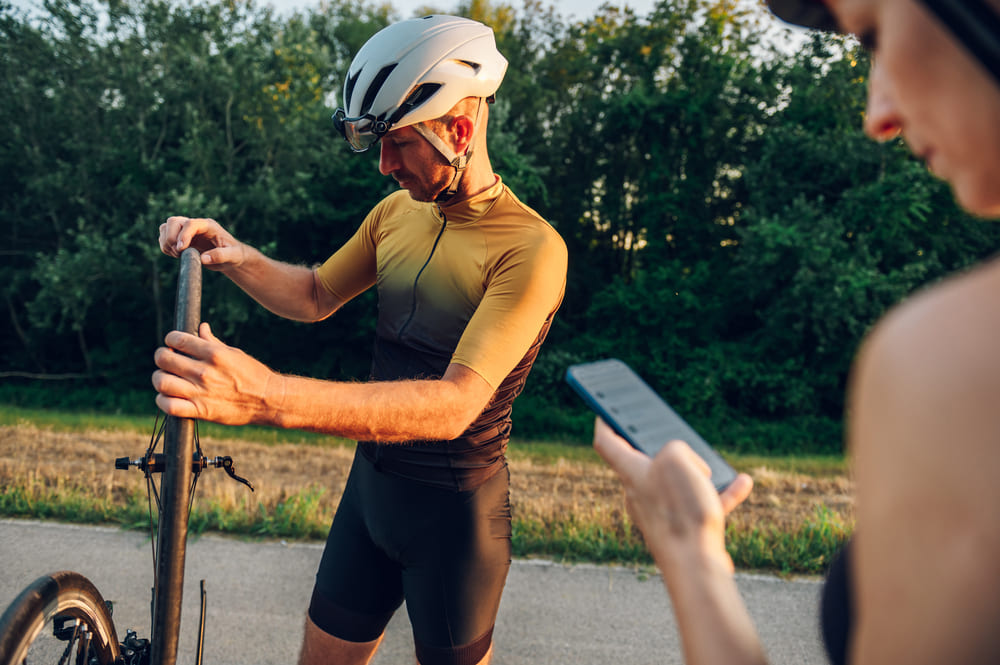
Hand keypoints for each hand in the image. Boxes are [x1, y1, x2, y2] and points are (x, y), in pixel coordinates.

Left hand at [152, 322, 283, 424]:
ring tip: (165, 378)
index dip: (170, 339)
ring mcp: (201, 392)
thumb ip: (213, 342)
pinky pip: (169, 406)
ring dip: (159, 378)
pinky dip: (162, 401)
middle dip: (162, 357)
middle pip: (164, 359)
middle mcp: (205, 372)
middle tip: (167, 360)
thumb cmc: (253, 374)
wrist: (268, 400)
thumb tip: (200, 328)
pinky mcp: (201, 410)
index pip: (177, 339)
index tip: (173, 344)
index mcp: (214, 354)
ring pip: (162, 382)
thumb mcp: (234, 353)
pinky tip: (168, 396)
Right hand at [159, 216, 246, 269]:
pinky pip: (164, 237)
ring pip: (165, 227)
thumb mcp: (233, 256)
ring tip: (179, 255)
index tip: (181, 249)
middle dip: (171, 238)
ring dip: (166, 242)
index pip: (190, 224)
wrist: (230, 257)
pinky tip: (177, 255)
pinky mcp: (180, 238)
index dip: (183, 235)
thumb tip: (203, 258)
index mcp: (208, 226)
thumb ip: (220, 256)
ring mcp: (186, 231)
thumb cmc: (234, 254)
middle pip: (173, 221)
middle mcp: (195, 226)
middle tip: (179, 253)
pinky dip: (165, 247)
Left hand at [593, 418, 752, 572]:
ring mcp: (659, 515)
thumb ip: (675, 449)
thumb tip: (686, 466)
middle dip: (662, 452)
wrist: (695, 566)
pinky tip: (743, 483)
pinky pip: (700, 506)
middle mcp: (639, 495)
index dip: (605, 422)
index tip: (605, 411)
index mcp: (631, 474)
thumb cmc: (680, 510)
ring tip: (718, 467)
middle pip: (645, 465)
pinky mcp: (680, 532)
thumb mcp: (676, 459)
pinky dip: (720, 494)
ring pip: (678, 485)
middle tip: (672, 438)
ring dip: (700, 474)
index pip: (607, 442)